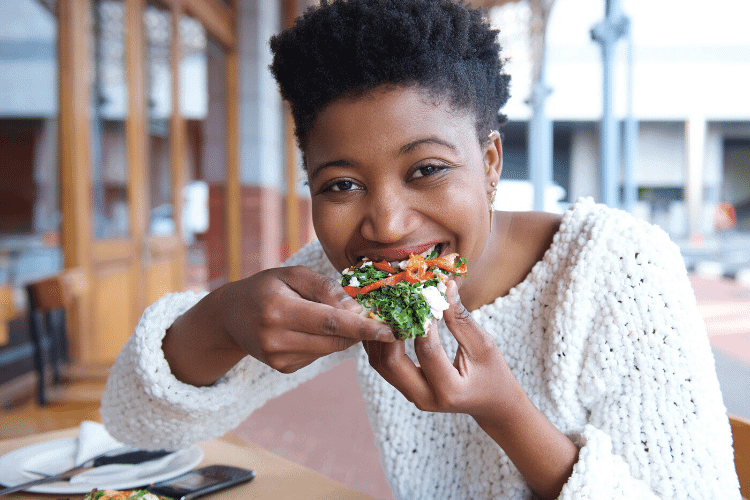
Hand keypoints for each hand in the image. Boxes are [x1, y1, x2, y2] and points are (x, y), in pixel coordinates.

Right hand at [164, 265, 394, 384]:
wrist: (230, 316)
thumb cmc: (266, 287)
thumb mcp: (292, 275)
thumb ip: (325, 288)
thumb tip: (356, 308)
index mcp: (278, 310)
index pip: (330, 322)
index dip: (363, 327)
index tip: (390, 330)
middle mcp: (276, 338)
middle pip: (334, 340)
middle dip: (359, 330)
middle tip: (376, 316)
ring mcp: (278, 358)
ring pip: (330, 350)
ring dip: (344, 335)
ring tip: (339, 315)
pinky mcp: (283, 368)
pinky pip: (318, 355)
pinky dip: (326, 342)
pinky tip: (312, 328)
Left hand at [363, 280, 578, 498]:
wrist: (493, 405)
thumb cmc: (493, 374)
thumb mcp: (484, 345)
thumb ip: (461, 319)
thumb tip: (446, 286)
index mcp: (449, 390)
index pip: (427, 350)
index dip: (421, 321)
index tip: (420, 295)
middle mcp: (426, 398)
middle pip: (391, 363)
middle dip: (388, 329)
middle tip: (392, 301)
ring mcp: (413, 396)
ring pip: (381, 365)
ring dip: (379, 335)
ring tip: (383, 307)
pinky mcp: (407, 389)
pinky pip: (384, 365)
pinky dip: (381, 342)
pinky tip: (384, 321)